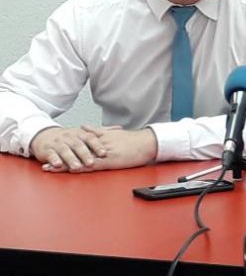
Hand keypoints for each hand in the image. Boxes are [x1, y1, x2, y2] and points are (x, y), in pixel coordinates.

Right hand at [30, 125, 107, 171]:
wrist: (44, 135)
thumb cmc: (68, 137)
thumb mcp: (84, 133)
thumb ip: (102, 132)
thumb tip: (119, 128)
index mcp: (80, 133)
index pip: (90, 138)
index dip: (97, 146)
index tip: (104, 153)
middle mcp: (69, 137)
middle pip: (78, 145)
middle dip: (85, 154)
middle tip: (92, 162)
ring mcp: (58, 143)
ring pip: (65, 150)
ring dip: (71, 159)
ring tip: (76, 166)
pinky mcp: (47, 150)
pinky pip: (51, 154)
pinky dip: (54, 159)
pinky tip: (57, 165)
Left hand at [36, 126, 156, 172]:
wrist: (148, 143)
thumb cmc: (134, 140)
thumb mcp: (114, 132)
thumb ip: (98, 130)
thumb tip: (84, 127)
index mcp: (99, 138)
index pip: (77, 143)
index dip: (63, 147)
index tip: (52, 149)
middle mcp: (98, 144)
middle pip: (74, 151)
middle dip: (60, 156)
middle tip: (45, 160)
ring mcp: (103, 152)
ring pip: (80, 158)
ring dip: (65, 163)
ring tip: (51, 168)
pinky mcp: (110, 160)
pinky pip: (93, 164)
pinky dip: (81, 167)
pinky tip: (72, 170)